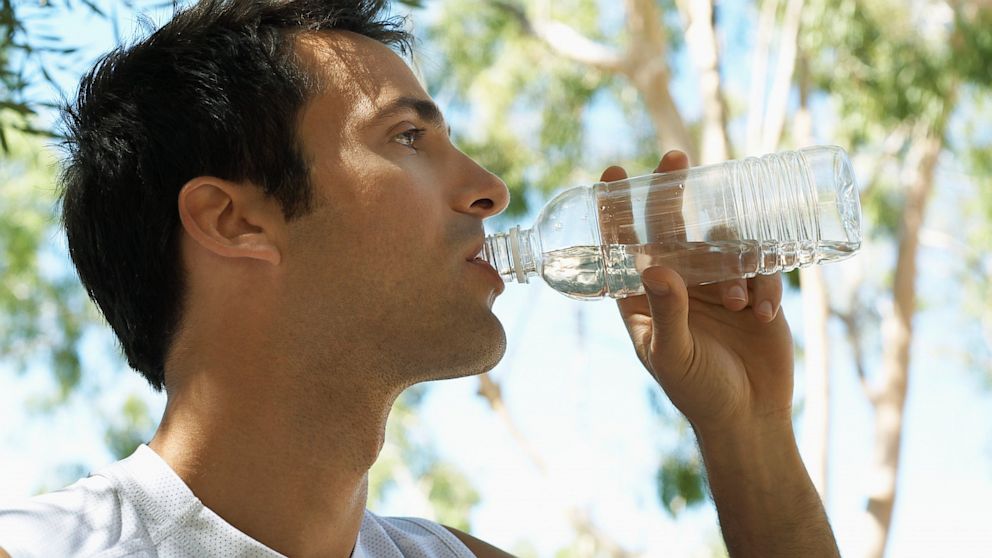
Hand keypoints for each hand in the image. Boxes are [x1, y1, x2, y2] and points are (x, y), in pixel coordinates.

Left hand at [606, 151, 794, 437]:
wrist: (749, 419)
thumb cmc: (698, 391)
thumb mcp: (672, 354)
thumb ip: (666, 313)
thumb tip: (655, 267)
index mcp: (644, 294)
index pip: (624, 243)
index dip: (617, 207)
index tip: (613, 170)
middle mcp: (679, 281)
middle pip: (672, 225)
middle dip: (672, 191)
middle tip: (675, 156)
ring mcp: (718, 283)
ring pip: (724, 242)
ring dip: (734, 259)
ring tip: (738, 303)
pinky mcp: (757, 291)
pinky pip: (762, 268)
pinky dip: (766, 285)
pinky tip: (765, 315)